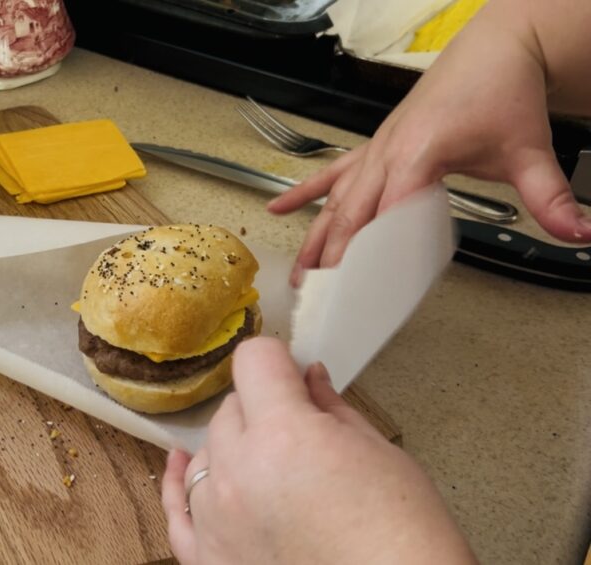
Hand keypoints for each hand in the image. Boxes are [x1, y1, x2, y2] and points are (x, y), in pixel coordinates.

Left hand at [161, 338, 476, 564]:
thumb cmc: (403, 537)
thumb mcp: (379, 455)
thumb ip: (331, 410)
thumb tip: (309, 378)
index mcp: (284, 436)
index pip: (254, 362)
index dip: (277, 361)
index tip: (290, 372)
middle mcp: (239, 473)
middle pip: (231, 410)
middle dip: (263, 409)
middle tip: (299, 429)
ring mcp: (217, 520)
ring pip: (208, 455)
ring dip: (235, 451)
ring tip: (271, 465)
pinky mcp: (209, 558)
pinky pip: (177, 512)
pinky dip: (180, 485)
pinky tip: (182, 464)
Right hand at [267, 8, 590, 285]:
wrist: (495, 48)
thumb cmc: (503, 91)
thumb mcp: (529, 149)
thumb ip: (548, 195)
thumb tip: (576, 232)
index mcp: (420, 153)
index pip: (388, 214)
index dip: (372, 255)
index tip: (361, 291)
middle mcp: (389, 152)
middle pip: (351, 214)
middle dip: (332, 258)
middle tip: (320, 297)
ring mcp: (377, 149)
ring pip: (335, 200)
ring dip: (315, 237)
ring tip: (299, 273)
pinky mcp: (375, 146)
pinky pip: (332, 173)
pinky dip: (304, 192)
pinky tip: (277, 208)